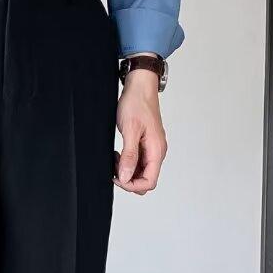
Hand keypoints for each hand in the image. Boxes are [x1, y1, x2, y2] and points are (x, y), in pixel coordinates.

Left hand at [114, 69, 166, 194]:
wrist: (140, 87)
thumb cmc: (137, 104)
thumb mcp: (130, 131)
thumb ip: (129, 156)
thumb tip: (126, 176)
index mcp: (157, 151)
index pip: (149, 182)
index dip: (132, 185)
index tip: (117, 177)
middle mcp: (157, 152)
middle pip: (146, 179)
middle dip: (129, 179)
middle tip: (114, 169)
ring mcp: (152, 149)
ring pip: (141, 172)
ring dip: (127, 171)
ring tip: (115, 160)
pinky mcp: (146, 145)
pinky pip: (138, 162)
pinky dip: (127, 162)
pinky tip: (118, 155)